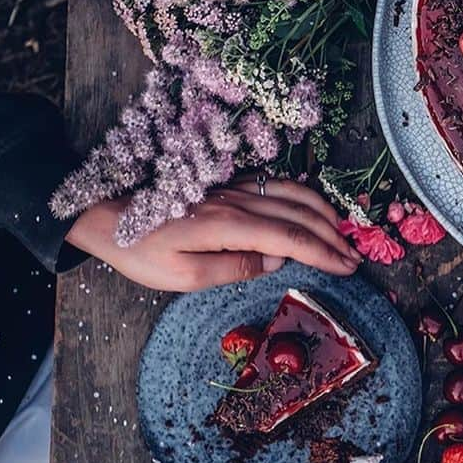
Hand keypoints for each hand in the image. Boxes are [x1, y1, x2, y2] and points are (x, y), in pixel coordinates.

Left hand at [65, 178, 361, 289]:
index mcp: (227, 225)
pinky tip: (313, 207)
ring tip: (343, 233)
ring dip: (323, 212)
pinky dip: (303, 195)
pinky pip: (276, 184)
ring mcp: (233, 189)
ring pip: (292, 193)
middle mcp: (237, 201)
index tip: (347, 268)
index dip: (323, 253)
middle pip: (299, 214)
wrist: (106, 217)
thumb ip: (234, 268)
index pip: (290, 239)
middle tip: (356, 258)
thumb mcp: (183, 277)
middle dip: (333, 237)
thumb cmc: (141, 252)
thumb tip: (275, 262)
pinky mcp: (227, 185)